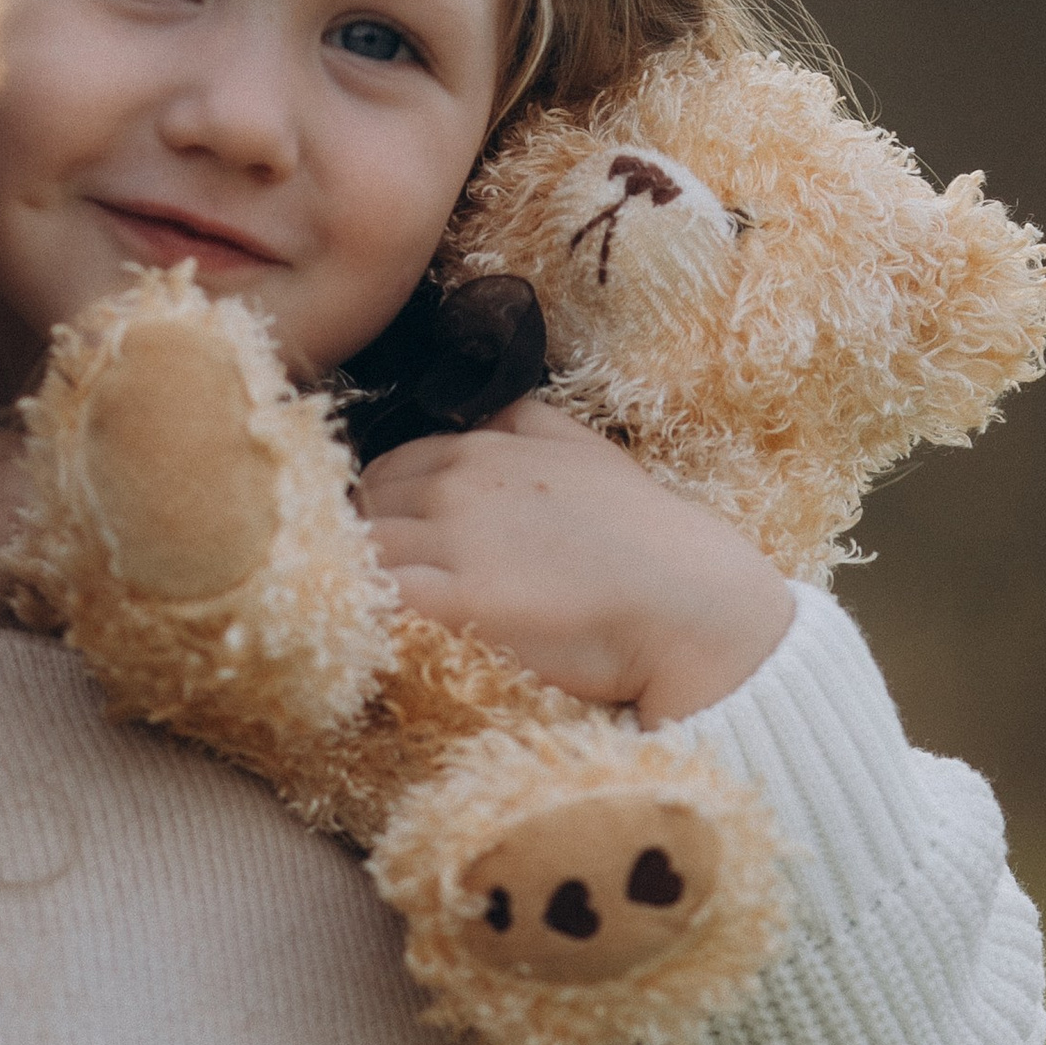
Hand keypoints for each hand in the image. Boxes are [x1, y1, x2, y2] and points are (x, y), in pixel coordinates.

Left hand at [357, 397, 793, 724]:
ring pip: (360, 550)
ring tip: (366, 615)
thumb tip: (490, 409)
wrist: (689, 601)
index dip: (383, 511)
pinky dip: (362, 613)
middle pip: (365, 507)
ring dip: (356, 580)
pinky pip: (375, 598)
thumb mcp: (588, 449)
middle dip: (365, 542)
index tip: (396, 549)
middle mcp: (460, 482)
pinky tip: (372, 635)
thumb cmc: (644, 536)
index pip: (388, 470)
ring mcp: (456, 539)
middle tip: (381, 588)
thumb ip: (530, 421)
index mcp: (484, 446)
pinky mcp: (457, 599)